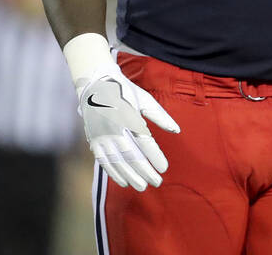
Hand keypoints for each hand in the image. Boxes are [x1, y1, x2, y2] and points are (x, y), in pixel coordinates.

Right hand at [78, 70, 179, 190]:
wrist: (95, 84)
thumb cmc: (125, 92)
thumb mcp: (144, 99)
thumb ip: (160, 116)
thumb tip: (177, 130)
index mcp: (129, 115)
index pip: (144, 141)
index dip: (155, 156)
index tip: (164, 168)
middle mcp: (114, 127)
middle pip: (131, 155)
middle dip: (145, 171)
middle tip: (157, 182)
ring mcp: (102, 135)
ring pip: (117, 161)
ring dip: (130, 176)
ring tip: (142, 186)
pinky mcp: (93, 140)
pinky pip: (104, 161)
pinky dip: (114, 173)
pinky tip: (124, 182)